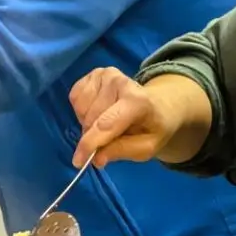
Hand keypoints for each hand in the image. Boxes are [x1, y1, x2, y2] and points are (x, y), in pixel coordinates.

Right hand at [70, 67, 188, 167]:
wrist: (159, 104)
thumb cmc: (152, 128)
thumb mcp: (146, 147)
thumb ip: (121, 152)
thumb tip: (96, 158)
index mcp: (137, 101)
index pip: (106, 124)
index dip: (89, 144)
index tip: (78, 162)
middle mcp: (119, 82)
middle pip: (91, 120)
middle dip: (92, 137)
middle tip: (107, 141)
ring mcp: (105, 74)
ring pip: (81, 110)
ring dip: (87, 124)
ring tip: (106, 124)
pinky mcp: (94, 73)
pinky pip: (75, 99)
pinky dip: (82, 112)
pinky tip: (99, 111)